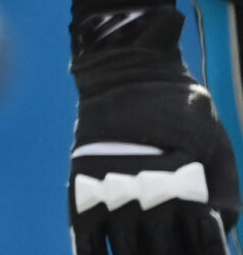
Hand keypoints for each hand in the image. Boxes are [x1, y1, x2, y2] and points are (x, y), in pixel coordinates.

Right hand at [68, 6, 239, 253]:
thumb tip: (221, 242)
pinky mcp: (83, 184)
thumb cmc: (183, 112)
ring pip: (127, 252)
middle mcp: (151, 196)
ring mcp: (113, 192)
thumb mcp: (218, 151)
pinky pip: (84, 235)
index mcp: (190, 191)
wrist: (128, 71)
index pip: (206, 249)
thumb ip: (224, 198)